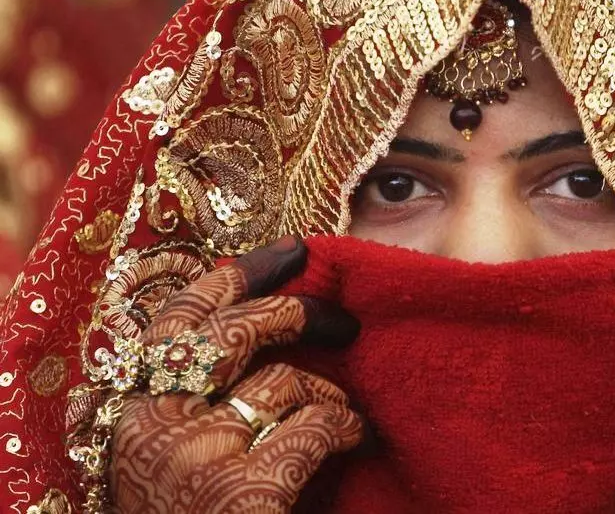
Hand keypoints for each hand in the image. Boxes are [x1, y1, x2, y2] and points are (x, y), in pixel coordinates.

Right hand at [110, 236, 362, 513]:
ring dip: (327, 393)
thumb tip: (259, 344)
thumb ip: (196, 403)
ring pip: (284, 380)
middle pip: (232, 331)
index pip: (177, 319)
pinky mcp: (245, 489)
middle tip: (342, 319)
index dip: (236, 275)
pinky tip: (354, 441)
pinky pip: (316, 424)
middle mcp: (156, 425)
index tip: (289, 252)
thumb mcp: (171, 457)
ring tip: (344, 418)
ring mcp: (198, 454)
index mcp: (133, 413)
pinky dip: (345, 427)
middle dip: (296, 311)